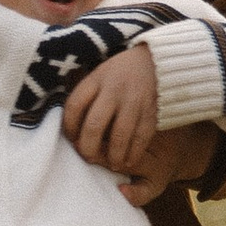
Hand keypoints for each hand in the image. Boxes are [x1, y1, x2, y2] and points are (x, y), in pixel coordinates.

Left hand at [63, 43, 206, 206]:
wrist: (157, 60)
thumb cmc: (121, 72)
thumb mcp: (99, 74)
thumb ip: (86, 95)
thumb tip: (71, 129)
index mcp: (96, 78)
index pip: (74, 105)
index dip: (69, 127)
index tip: (71, 138)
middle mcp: (114, 89)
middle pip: (94, 125)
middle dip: (89, 148)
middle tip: (89, 157)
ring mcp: (134, 101)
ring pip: (119, 135)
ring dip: (113, 155)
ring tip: (111, 164)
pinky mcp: (152, 110)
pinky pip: (141, 137)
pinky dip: (134, 153)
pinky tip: (128, 160)